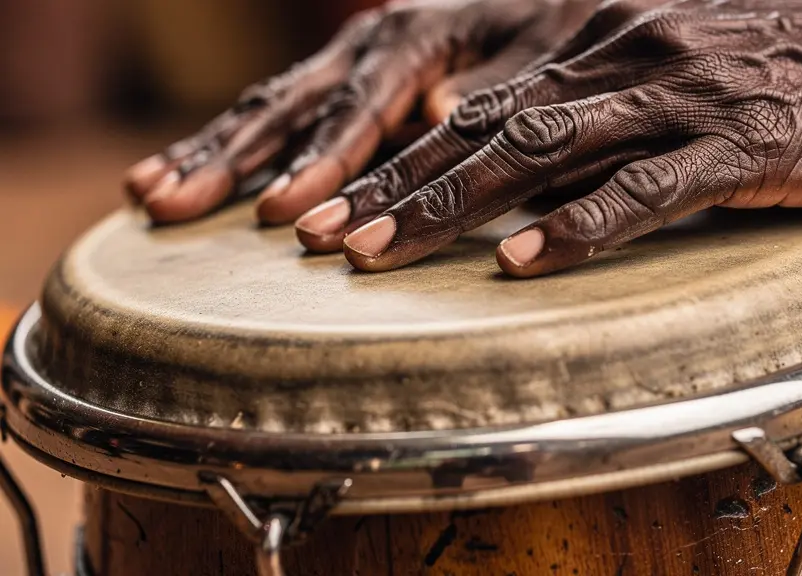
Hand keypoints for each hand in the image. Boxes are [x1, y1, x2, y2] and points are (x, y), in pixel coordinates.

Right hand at [124, 0, 598, 223]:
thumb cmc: (548, 29)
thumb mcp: (538, 54)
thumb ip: (493, 87)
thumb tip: (438, 112)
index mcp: (414, 37)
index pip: (359, 110)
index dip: (320, 163)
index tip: (284, 214)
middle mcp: (366, 42)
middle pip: (290, 106)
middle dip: (228, 159)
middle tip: (169, 208)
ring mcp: (346, 59)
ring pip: (267, 105)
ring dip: (208, 152)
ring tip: (147, 195)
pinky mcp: (341, 78)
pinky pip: (276, 111)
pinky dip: (226, 145)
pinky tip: (174, 173)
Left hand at [293, 0, 801, 276]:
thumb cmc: (796, 68)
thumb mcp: (679, 70)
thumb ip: (605, 109)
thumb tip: (531, 165)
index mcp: (604, 41)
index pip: (479, 108)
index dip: (399, 160)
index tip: (332, 207)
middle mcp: (624, 58)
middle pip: (484, 131)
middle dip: (393, 188)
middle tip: (319, 239)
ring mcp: (677, 98)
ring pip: (539, 154)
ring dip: (450, 206)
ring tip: (378, 253)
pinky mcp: (736, 145)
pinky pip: (642, 190)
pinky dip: (578, 229)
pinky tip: (522, 264)